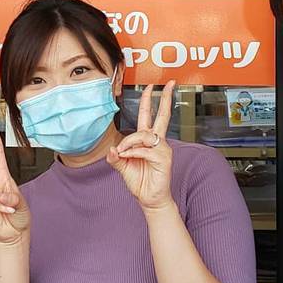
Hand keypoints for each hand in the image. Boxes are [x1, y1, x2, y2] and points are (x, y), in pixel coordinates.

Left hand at [107, 81, 175, 210]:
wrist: (149, 199)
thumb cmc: (140, 181)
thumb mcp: (122, 167)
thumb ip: (116, 157)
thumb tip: (113, 149)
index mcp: (147, 139)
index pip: (149, 115)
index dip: (149, 100)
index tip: (151, 86)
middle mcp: (157, 141)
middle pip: (162, 115)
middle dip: (165, 98)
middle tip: (169, 83)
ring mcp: (162, 149)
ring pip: (144, 135)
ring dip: (130, 142)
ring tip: (124, 153)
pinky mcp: (164, 158)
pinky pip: (145, 149)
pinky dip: (134, 153)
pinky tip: (129, 158)